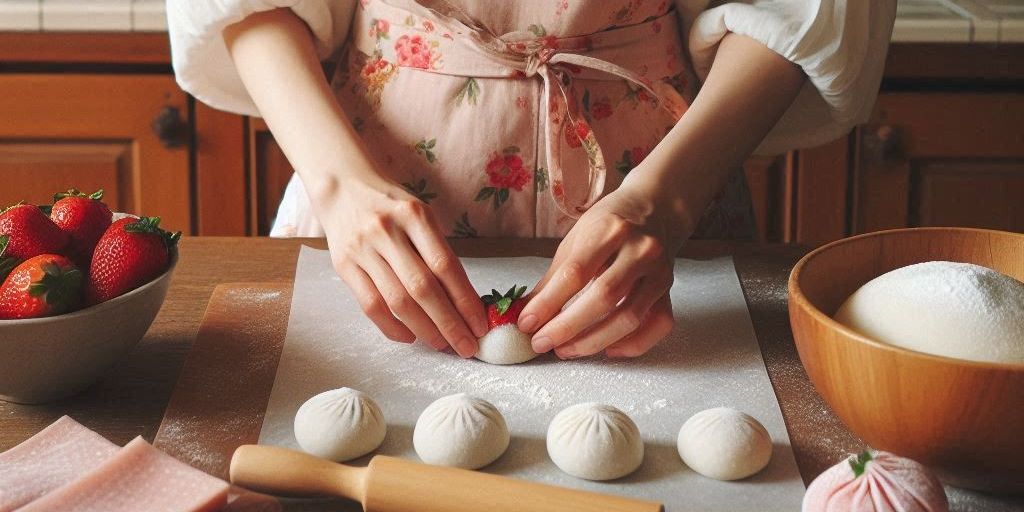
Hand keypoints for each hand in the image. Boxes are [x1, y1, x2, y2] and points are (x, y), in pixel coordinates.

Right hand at [318, 174, 486, 356]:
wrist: (342, 187)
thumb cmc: (391, 205)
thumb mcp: (420, 214)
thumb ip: (437, 250)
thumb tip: (464, 300)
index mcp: (414, 215)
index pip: (445, 266)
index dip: (465, 300)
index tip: (480, 324)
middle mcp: (387, 231)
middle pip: (423, 288)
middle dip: (449, 323)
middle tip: (466, 346)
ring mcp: (363, 250)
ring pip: (397, 301)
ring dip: (424, 329)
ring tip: (442, 345)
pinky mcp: (344, 266)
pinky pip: (370, 305)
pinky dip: (392, 327)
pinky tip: (410, 336)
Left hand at [518, 182, 690, 357]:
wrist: (656, 209)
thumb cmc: (609, 224)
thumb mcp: (576, 238)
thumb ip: (554, 277)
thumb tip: (526, 314)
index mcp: (610, 229)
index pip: (576, 272)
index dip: (548, 302)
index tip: (527, 323)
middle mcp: (640, 250)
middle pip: (604, 297)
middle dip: (567, 327)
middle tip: (541, 343)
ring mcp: (659, 272)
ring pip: (630, 317)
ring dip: (593, 341)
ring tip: (565, 350)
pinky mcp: (669, 291)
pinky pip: (658, 325)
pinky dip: (634, 345)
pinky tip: (608, 349)